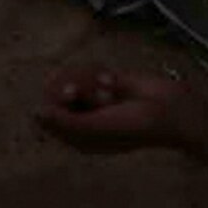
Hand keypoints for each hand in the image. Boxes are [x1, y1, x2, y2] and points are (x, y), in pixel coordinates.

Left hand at [34, 61, 206, 155]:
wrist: (170, 109)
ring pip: (72, 79)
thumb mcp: (101, 127)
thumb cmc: (136, 126)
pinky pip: (86, 70)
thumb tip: (37, 113)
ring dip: (90, 80)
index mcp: (78, 137)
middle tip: (94, 91)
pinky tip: (114, 79)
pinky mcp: (103, 83)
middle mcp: (83, 118)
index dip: (54, 102)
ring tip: (109, 87)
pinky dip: (99, 73)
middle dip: (75, 88)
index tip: (70, 95)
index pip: (48, 116)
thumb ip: (67, 122)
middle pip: (57, 94)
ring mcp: (93, 100)